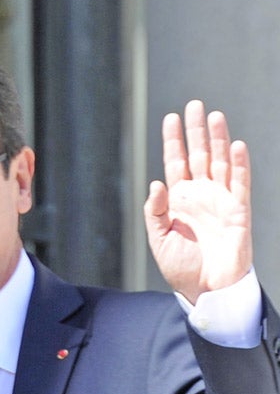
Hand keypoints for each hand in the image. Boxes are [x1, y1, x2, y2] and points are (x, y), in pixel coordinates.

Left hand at [144, 100, 251, 303]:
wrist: (206, 289)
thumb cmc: (182, 266)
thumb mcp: (159, 238)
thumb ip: (155, 211)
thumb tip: (156, 183)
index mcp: (178, 199)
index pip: (176, 162)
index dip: (174, 140)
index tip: (171, 117)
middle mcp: (200, 194)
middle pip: (199, 154)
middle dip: (196, 130)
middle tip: (194, 104)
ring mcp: (220, 200)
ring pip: (221, 162)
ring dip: (218, 139)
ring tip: (215, 116)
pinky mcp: (238, 211)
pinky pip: (239, 183)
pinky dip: (239, 164)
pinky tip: (236, 145)